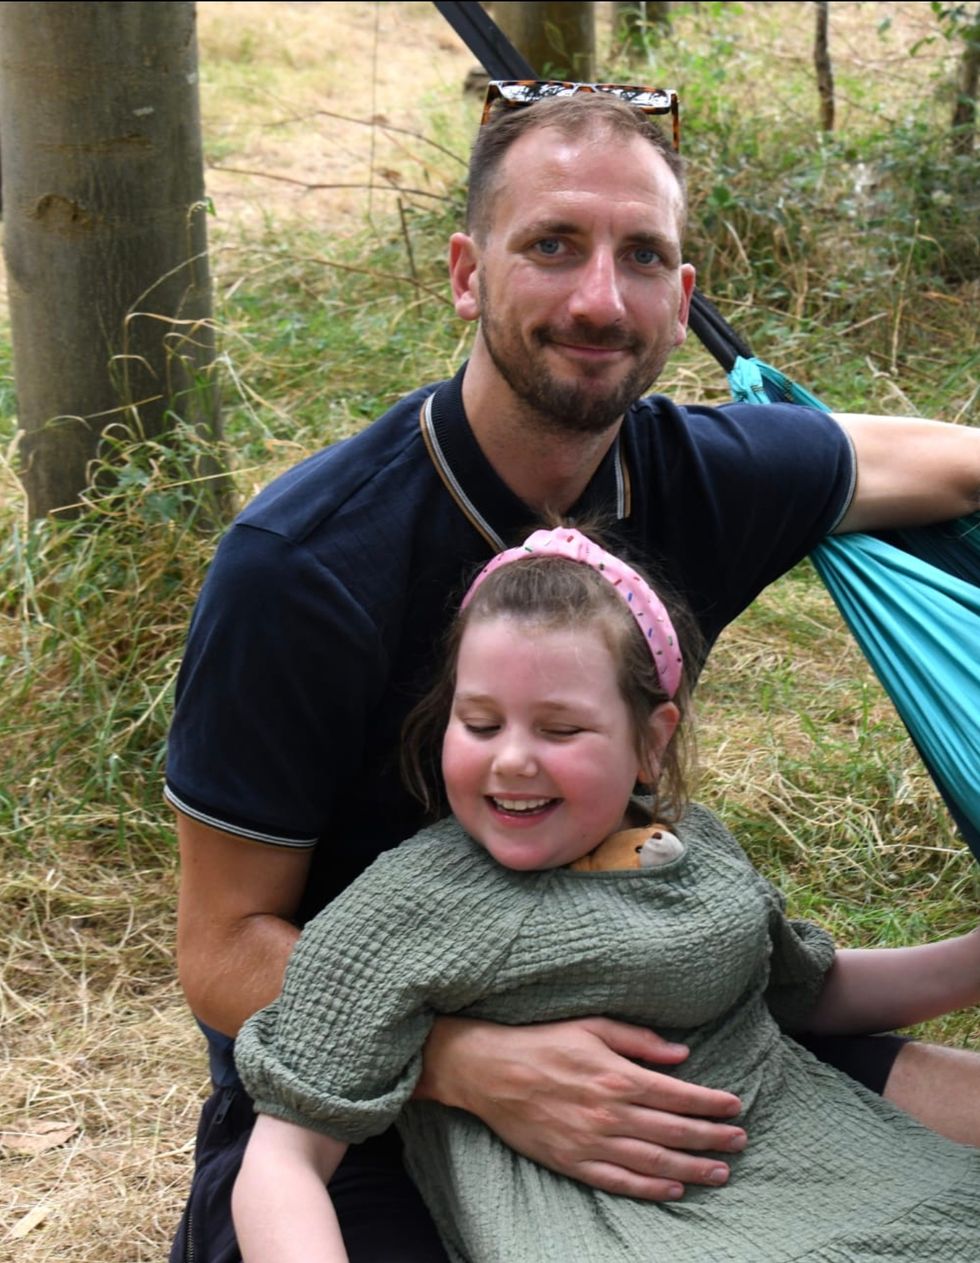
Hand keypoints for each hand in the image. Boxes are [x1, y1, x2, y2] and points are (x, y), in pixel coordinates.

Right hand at [415, 1016, 745, 1200]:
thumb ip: (639, 1040)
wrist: (489, 1070)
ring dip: (692, 1167)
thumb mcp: (591, 1026)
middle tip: (739, 1141)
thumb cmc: (542, 1042)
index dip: (710, 1103)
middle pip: (673, 1130)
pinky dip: (651, 1187)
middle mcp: (609, 1113)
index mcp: (616, 1076)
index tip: (735, 1107)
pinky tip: (674, 1188)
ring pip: (654, 1160)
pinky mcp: (573, 1162)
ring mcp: (592, 1142)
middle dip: (711, 1137)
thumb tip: (681, 1053)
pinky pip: (620, 1181)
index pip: (677, 1094)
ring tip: (719, 1171)